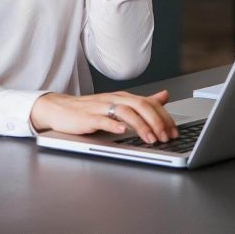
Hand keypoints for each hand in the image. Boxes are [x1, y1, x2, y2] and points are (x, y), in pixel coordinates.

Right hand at [29, 90, 178, 143]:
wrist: (60, 108)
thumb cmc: (90, 109)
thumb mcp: (119, 104)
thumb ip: (142, 102)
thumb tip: (164, 96)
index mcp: (124, 97)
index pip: (149, 103)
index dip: (164, 117)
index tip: (174, 132)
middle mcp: (115, 99)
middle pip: (140, 105)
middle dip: (156, 122)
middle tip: (166, 137)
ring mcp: (101, 107)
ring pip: (125, 112)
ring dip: (140, 125)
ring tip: (150, 138)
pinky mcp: (87, 117)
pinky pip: (102, 119)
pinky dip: (113, 125)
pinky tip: (122, 131)